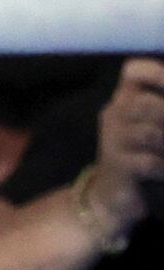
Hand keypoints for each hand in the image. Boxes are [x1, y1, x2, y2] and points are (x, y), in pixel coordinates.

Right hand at [87, 57, 163, 236]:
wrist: (111, 197)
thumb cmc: (139, 156)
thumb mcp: (151, 125)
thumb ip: (159, 109)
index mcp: (124, 100)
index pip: (134, 72)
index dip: (157, 74)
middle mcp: (113, 116)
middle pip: (145, 104)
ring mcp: (111, 141)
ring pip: (149, 133)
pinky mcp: (116, 167)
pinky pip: (148, 161)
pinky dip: (162, 167)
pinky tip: (162, 172)